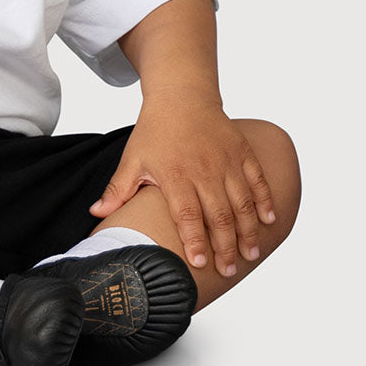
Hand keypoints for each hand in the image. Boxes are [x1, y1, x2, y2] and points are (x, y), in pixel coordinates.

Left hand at [89, 101, 276, 275]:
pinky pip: (257, 179)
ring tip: (250, 255)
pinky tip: (270, 221)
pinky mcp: (241, 151)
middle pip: (218, 214)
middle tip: (227, 271)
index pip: (187, 214)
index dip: (194, 241)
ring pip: (242, 202)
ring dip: (248, 230)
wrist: (181, 95)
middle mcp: (203, 169)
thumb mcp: (133, 158)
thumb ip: (118, 189)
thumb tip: (96, 213)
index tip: (200, 265)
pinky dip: (265, 200)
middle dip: (225, 247)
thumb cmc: (155, 130)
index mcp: (175, 174)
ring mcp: (226, 160)